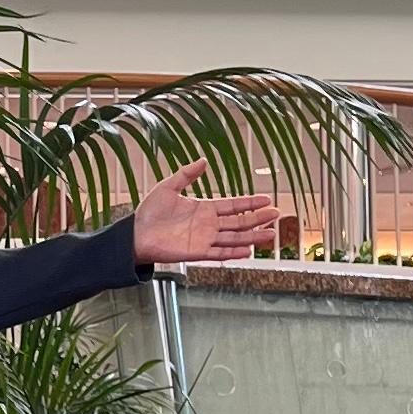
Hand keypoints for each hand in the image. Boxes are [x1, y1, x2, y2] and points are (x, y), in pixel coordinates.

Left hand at [131, 159, 280, 269]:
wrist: (135, 234)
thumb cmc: (149, 212)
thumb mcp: (168, 186)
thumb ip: (186, 174)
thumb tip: (204, 160)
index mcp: (204, 208)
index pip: (233, 205)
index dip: (250, 202)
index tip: (267, 199)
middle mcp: (208, 225)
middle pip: (239, 222)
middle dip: (258, 218)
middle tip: (277, 214)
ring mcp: (204, 239)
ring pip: (234, 238)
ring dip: (253, 236)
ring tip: (272, 234)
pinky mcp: (196, 252)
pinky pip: (219, 253)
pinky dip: (233, 252)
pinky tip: (249, 249)